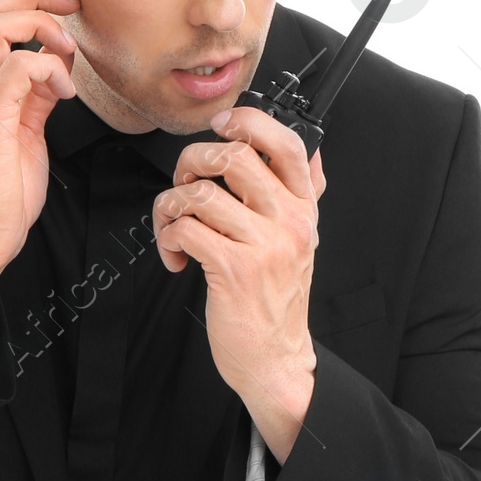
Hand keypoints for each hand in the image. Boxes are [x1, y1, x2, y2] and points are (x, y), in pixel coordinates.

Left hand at [152, 107, 324, 462]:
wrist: (275, 358)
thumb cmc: (277, 301)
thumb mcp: (301, 242)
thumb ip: (303, 195)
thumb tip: (311, 152)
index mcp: (304, 208)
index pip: (287, 143)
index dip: (247, 122)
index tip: (220, 127)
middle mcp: (289, 222)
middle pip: (233, 158)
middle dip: (192, 163)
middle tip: (184, 187)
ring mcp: (263, 245)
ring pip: (201, 193)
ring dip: (171, 207)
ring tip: (175, 228)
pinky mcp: (233, 270)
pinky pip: (186, 229)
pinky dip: (169, 238)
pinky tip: (177, 255)